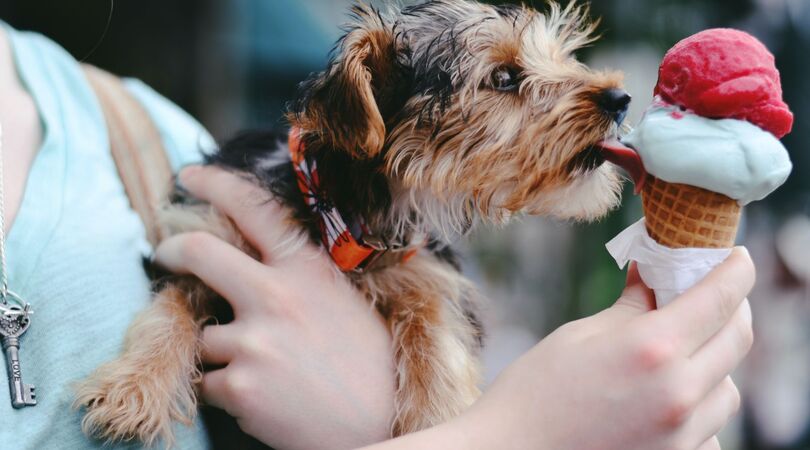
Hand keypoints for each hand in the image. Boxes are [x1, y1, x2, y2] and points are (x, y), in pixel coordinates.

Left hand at [155, 166, 395, 449]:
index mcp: (307, 270)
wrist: (380, 425)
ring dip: (221, 353)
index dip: (215, 184)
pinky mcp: (239, 385)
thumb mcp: (344, 301)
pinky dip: (225, 392)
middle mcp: (276, 295)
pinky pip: (208, 382)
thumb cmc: (370, 365)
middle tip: (163, 254)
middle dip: (172, 250)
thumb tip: (257, 264)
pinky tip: (264, 398)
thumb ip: (301, 278)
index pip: (254, 209)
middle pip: (200, 252)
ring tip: (266, 372)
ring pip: (204, 336)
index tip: (189, 177)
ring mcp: (254, 340)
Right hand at [363, 250, 753, 449]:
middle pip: (737, 339)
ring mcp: (682, 434)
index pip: (719, 299)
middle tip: (712, 294)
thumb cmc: (534, 392)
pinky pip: (711, 427)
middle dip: (731, 309)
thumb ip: (630, 307)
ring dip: (714, 361)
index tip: (737, 257)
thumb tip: (653, 275)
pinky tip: (666, 397)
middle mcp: (679, 393)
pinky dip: (698, 407)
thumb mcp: (579, 336)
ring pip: (728, 387)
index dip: (736, 270)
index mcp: (652, 348)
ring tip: (681, 351)